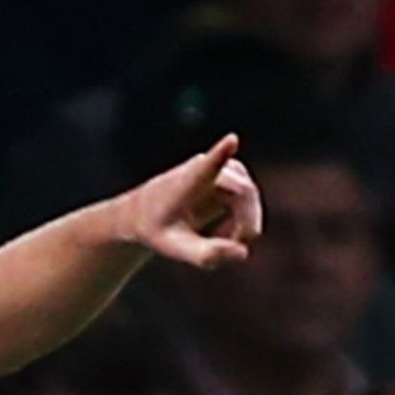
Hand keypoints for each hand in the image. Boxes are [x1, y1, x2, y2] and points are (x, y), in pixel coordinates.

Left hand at [117, 133, 262, 269]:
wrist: (144, 214)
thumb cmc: (156, 229)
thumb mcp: (173, 248)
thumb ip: (204, 255)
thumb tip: (242, 252)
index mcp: (187, 181)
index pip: (207, 166)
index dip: (221, 153)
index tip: (231, 140)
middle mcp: (206, 167)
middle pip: (244, 194)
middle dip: (246, 224)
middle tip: (236, 248)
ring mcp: (222, 168)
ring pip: (250, 198)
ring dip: (242, 225)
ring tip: (217, 242)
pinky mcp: (232, 175)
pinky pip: (249, 203)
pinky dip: (241, 223)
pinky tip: (221, 235)